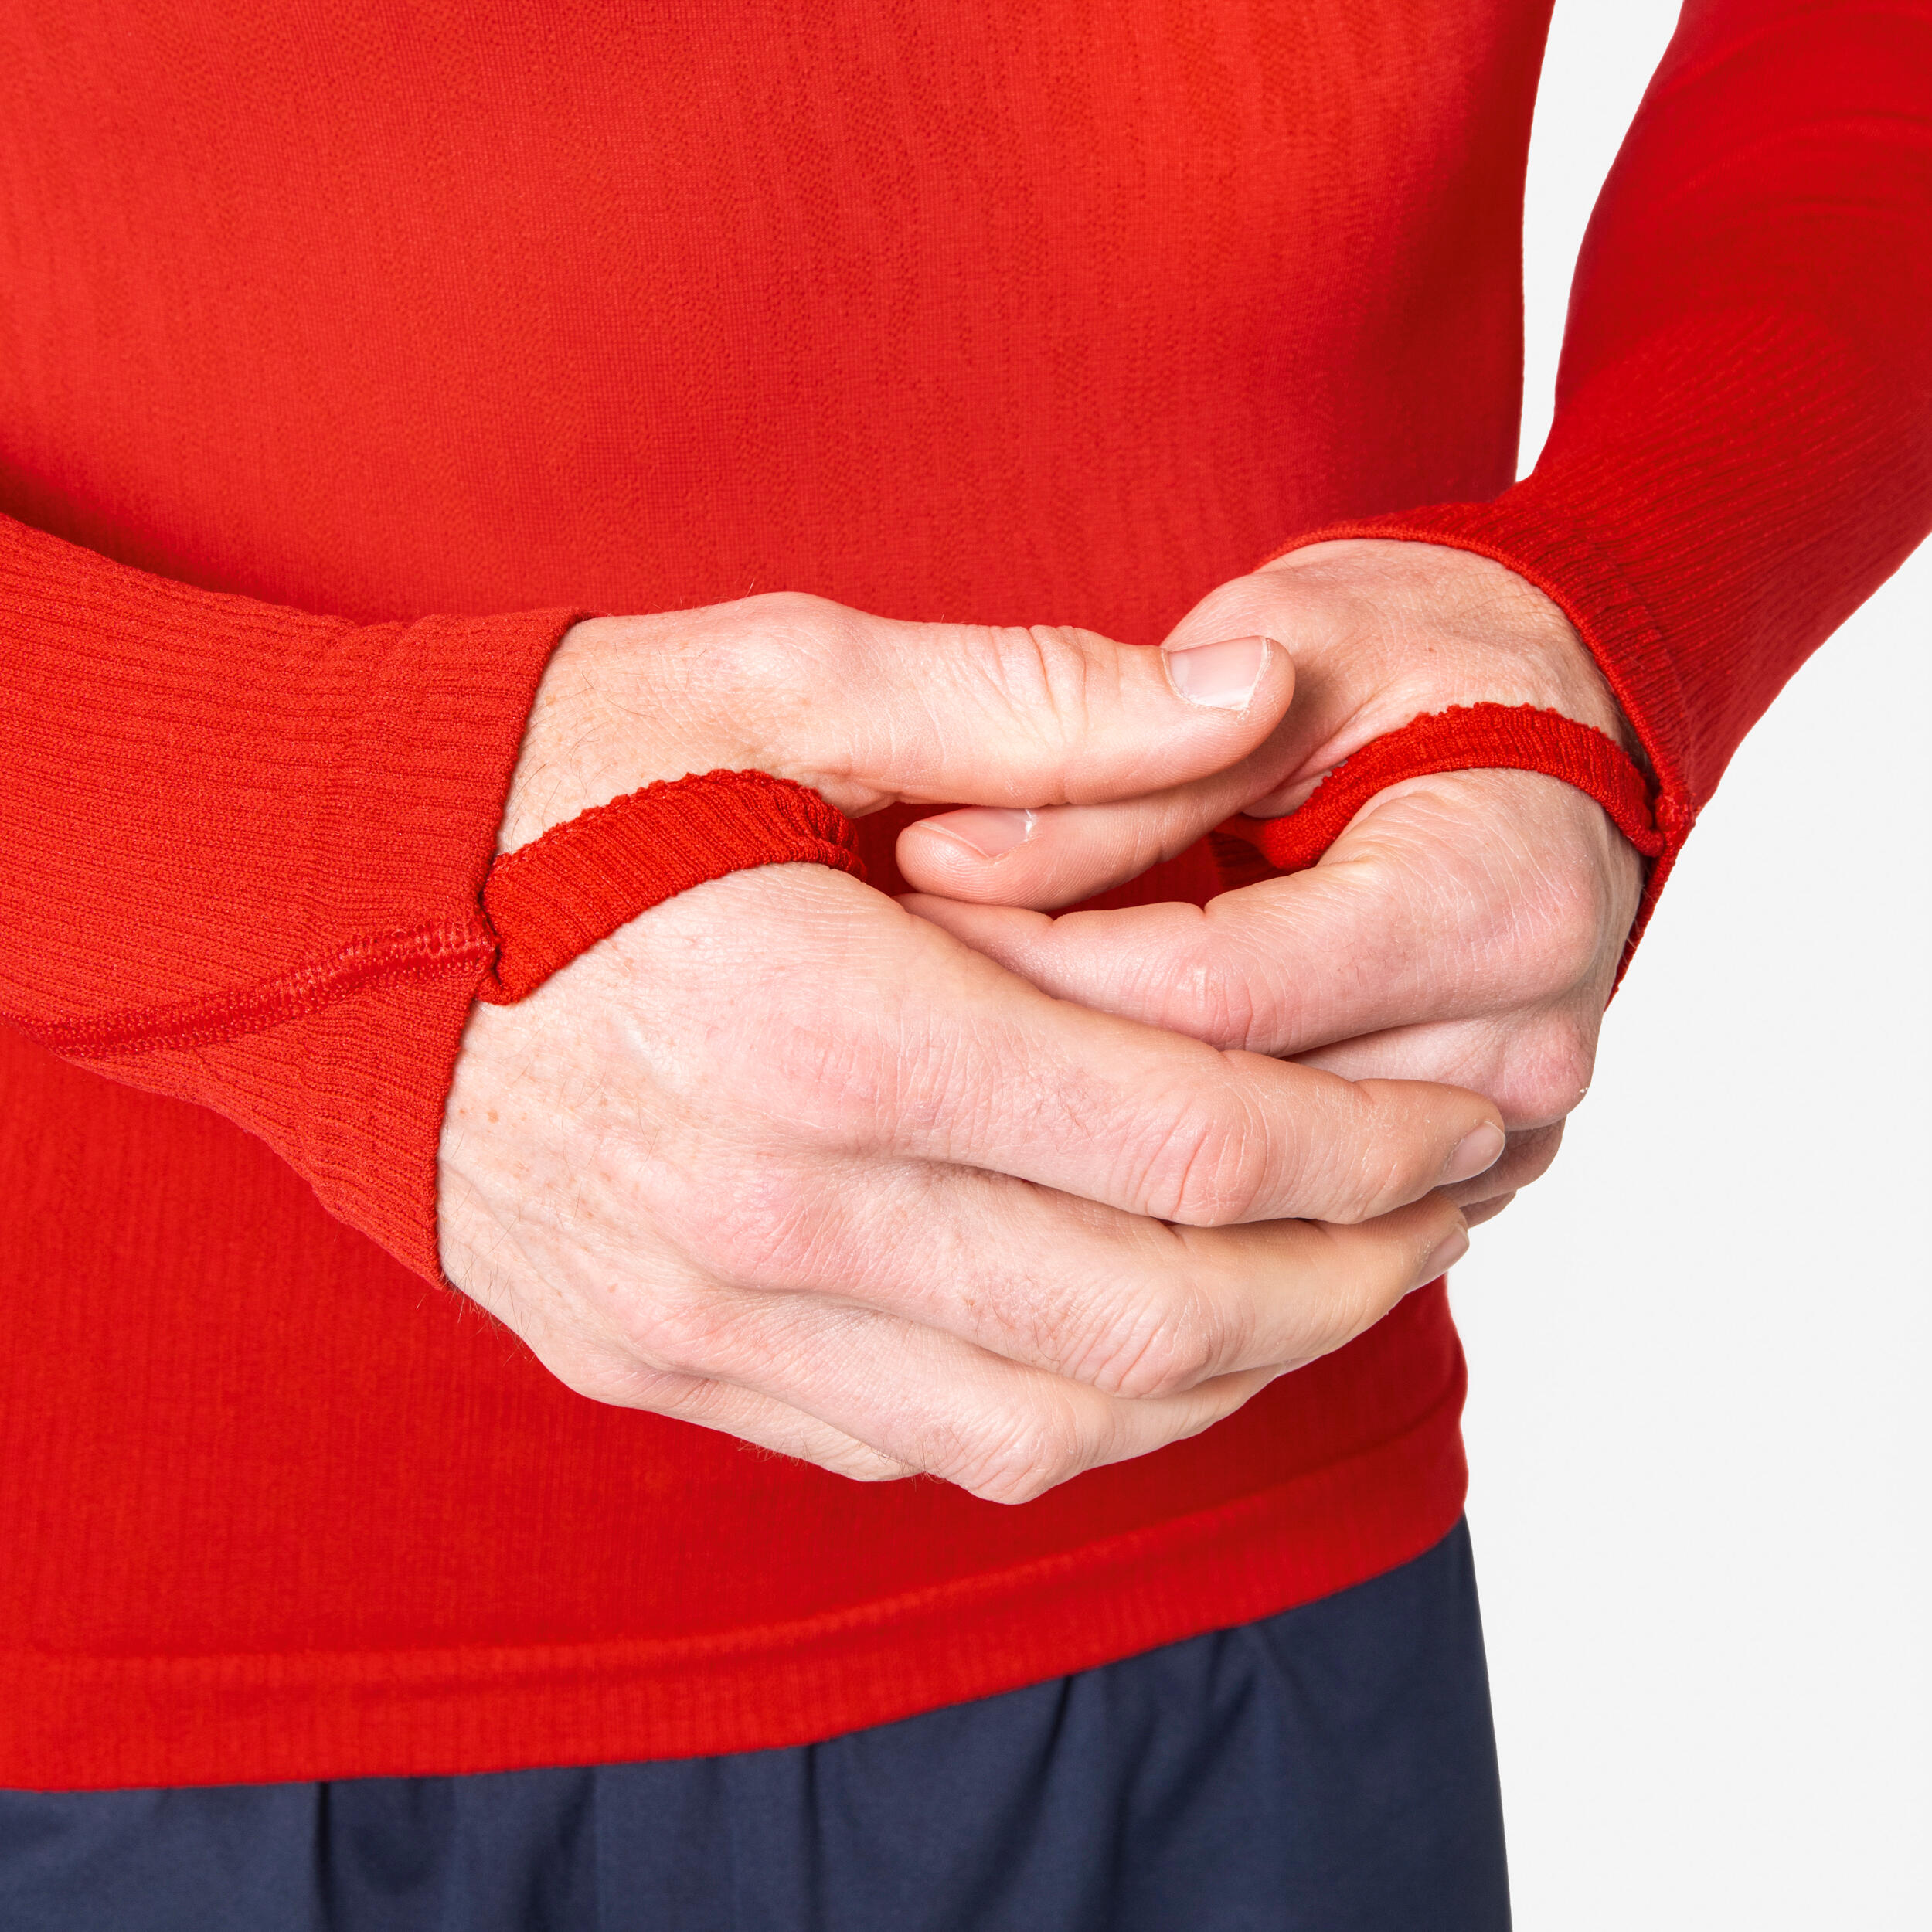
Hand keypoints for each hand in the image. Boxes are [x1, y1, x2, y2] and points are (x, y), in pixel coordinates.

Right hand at [439, 591, 1501, 1501]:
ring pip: (1051, 1424)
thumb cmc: (551, 776)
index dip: (1366, 1144)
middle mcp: (774, 1210)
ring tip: (1335, 1286)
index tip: (1462, 1118)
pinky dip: (1075, 1417)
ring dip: (1232, 1372)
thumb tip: (1258, 702)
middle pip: (1151, 1316)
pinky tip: (1143, 1341)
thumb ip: (1036, 699)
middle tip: (1449, 1212)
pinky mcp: (670, 1366)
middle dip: (1347, 1276)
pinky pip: (921, 1449)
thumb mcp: (778, 677)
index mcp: (823, 1025)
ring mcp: (712, 1319)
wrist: (309, 922)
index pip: (1182, 1144)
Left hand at [900, 542, 1646, 1227]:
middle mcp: (1524, 1044)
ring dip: (1099, 1150)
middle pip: (1231, 1122)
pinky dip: (1180, 1192)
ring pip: (1253, 1207)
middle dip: (1046, 1072)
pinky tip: (1070, 1133)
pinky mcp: (1474, 1172)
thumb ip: (1122, 774)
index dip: (1032, 968)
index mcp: (1490, 898)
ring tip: (961, 1083)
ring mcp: (1508, 1129)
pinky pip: (1299, 1227)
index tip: (903, 929)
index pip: (1210, 992)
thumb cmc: (1405, 659)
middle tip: (900, 1024)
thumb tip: (940, 862)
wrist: (1547, 716)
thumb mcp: (1275, 653)